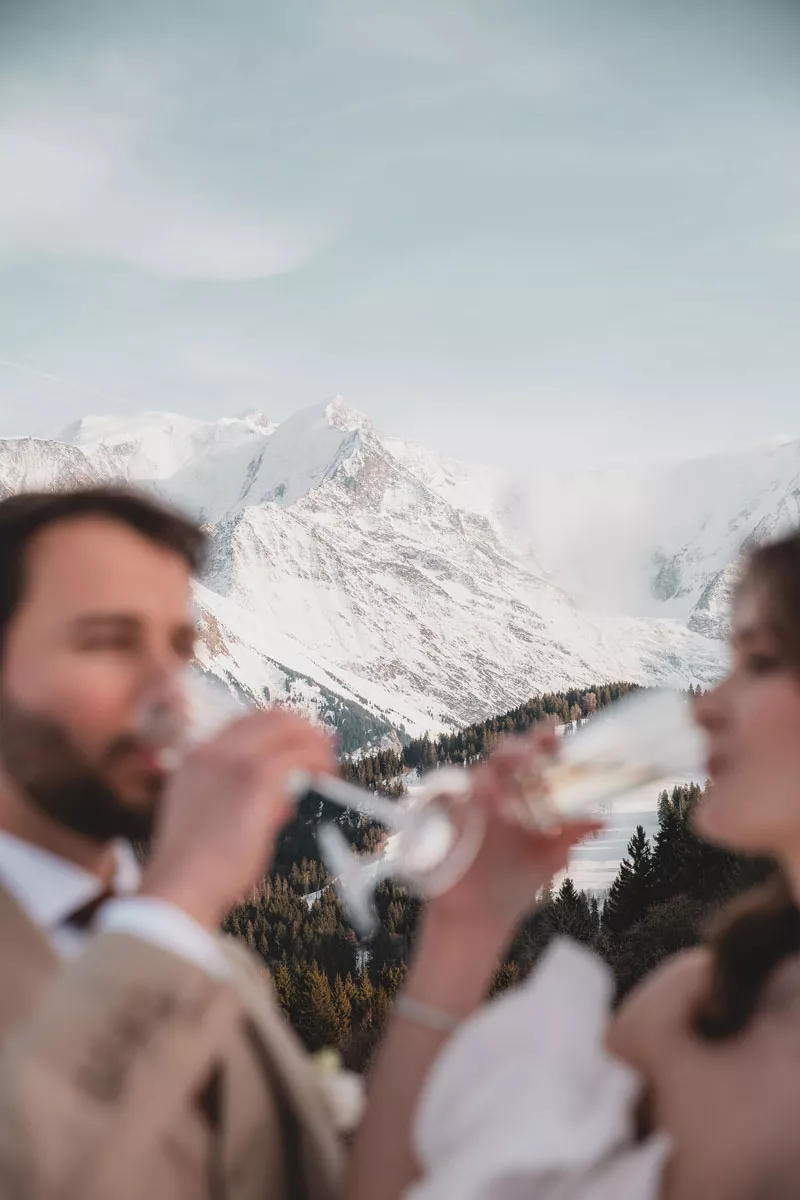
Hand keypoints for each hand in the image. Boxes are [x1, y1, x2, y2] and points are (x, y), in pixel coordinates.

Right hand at [140, 709, 335, 928]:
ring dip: (314, 743)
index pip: (246, 721)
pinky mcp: (256, 781)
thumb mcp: (205, 815)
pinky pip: (298, 757)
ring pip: (289, 730)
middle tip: (322, 747)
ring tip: (326, 764)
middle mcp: (214, 751)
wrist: (181, 884)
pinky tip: (324, 776)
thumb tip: (282, 793)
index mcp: (197, 757)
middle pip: (271, 716)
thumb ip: (239, 796)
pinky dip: (317, 760)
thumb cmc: (193, 865)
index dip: (280, 726)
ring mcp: (234, 762)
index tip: (298, 739)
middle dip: (303, 727)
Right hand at [426, 726, 600, 941]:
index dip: (542, 742)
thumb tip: (603, 821)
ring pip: (479, 772)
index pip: (532, 757)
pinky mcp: (448, 821)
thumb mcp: (550, 857)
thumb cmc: (515, 883)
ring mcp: (471, 805)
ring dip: (496, 777)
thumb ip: (571, 835)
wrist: (480, 917)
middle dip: (519, 750)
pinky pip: (452, 797)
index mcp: (523, 796)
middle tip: (534, 757)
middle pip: (504, 755)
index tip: (556, 736)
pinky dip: (467, 797)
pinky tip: (483, 806)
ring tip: (512, 791)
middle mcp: (497, 793)